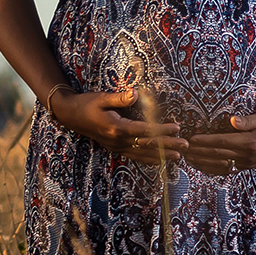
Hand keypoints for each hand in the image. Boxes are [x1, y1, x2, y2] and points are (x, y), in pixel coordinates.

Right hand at [51, 86, 187, 165]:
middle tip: (185, 146)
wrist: (69, 115)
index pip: (145, 131)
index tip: (177, 127)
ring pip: (142, 154)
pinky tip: (159, 160)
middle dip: (168, 146)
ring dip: (162, 156)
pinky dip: (149, 159)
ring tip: (178, 157)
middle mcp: (117, 141)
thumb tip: (135, 94)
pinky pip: (135, 156)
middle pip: (147, 145)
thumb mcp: (101, 97)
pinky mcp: (114, 148)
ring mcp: (115, 147)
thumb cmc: (86, 104)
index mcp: (116, 128)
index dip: (162, 130)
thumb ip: (119, 98)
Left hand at [182, 111, 255, 176]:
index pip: (222, 142)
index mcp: (250, 142)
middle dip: (199, 153)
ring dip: (203, 163)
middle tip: (183, 150)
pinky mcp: (249, 166)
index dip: (205, 141)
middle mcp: (248, 155)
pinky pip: (229, 170)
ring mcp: (248, 163)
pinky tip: (203, 167)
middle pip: (218, 155)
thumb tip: (231, 120)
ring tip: (188, 159)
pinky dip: (214, 170)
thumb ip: (247, 121)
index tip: (191, 139)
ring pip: (221, 166)